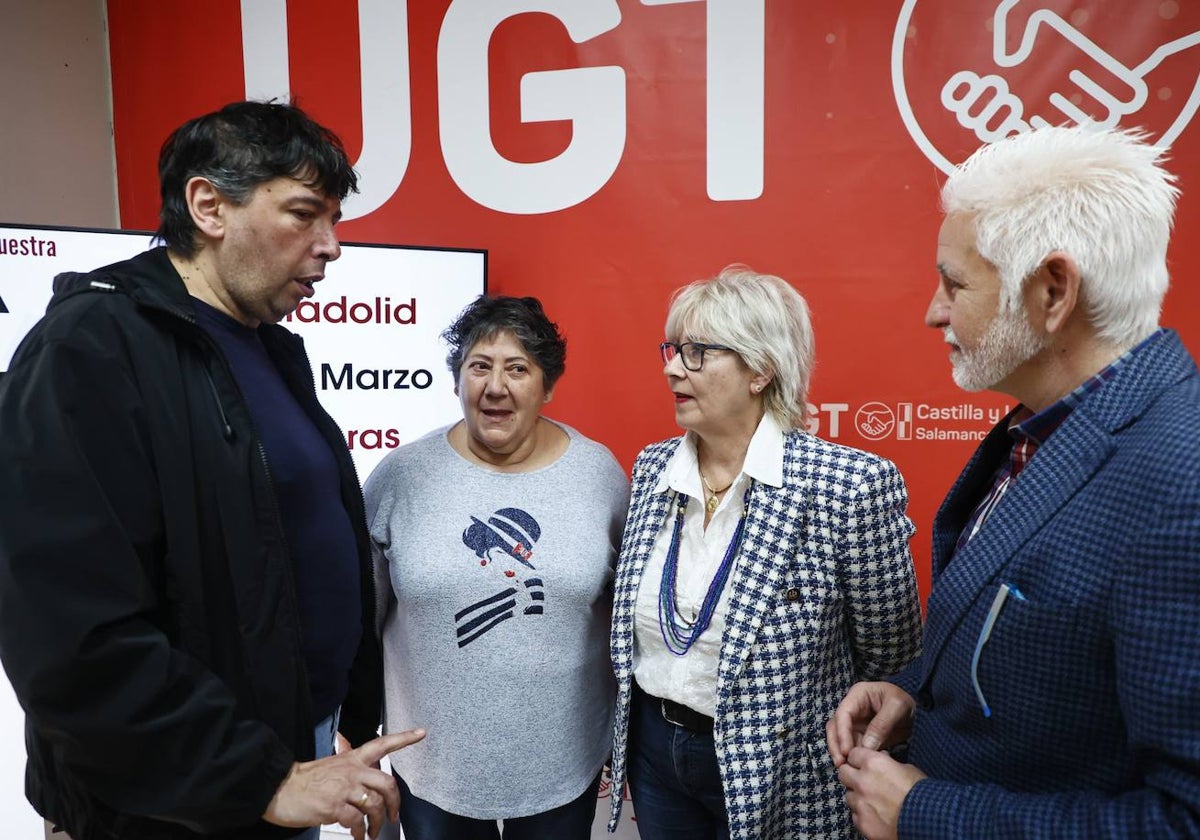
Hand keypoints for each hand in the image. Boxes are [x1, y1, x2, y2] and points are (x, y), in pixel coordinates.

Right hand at [263, 728, 424, 839]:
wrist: (278, 788)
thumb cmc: (304, 781)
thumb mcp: (331, 766)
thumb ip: (351, 772)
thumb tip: (367, 787)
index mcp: (351, 758)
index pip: (382, 744)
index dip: (404, 738)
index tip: (421, 733)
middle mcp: (351, 771)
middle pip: (387, 783)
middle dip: (396, 802)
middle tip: (394, 816)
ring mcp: (344, 789)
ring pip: (375, 805)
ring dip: (378, 823)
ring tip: (372, 832)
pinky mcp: (334, 807)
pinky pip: (357, 822)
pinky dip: (361, 832)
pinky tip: (358, 836)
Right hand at [827, 682, 913, 767]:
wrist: (913, 710)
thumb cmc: (904, 702)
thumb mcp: (897, 707)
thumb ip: (882, 725)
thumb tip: (867, 747)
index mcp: (857, 695)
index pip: (843, 714)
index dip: (842, 733)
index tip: (846, 751)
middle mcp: (851, 708)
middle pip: (835, 726)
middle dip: (836, 745)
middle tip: (841, 763)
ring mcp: (854, 722)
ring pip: (840, 738)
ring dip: (841, 753)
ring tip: (846, 768)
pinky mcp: (860, 734)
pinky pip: (852, 746)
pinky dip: (853, 756)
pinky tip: (858, 766)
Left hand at [838, 746, 925, 839]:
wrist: (928, 821)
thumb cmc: (922, 794)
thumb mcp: (908, 769)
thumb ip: (888, 763)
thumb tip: (882, 761)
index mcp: (873, 764)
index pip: (852, 754)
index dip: (858, 759)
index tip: (863, 763)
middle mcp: (862, 781)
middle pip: (843, 773)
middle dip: (852, 775)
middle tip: (863, 781)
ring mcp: (860, 804)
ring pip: (848, 796)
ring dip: (857, 797)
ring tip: (874, 801)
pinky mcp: (862, 823)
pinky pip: (855, 815)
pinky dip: (863, 814)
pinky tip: (876, 815)